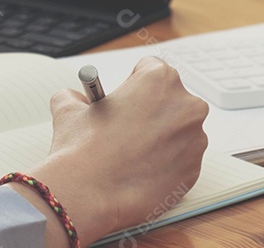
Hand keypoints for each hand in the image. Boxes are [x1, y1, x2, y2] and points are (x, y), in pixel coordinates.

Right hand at [11, 57, 209, 245]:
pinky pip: (181, 159)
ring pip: (178, 131)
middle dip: (151, 111)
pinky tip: (140, 171)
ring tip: (131, 154)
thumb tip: (75, 99)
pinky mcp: (195, 169)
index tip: (124, 101)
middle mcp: (185, 105)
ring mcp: (195, 139)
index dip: (132, 85)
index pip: (150, 69)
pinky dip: (165, 163)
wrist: (89, 194)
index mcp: (159, 79)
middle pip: (170, 99)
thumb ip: (75, 96)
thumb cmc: (83, 149)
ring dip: (160, 138)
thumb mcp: (69, 108)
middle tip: (127, 129)